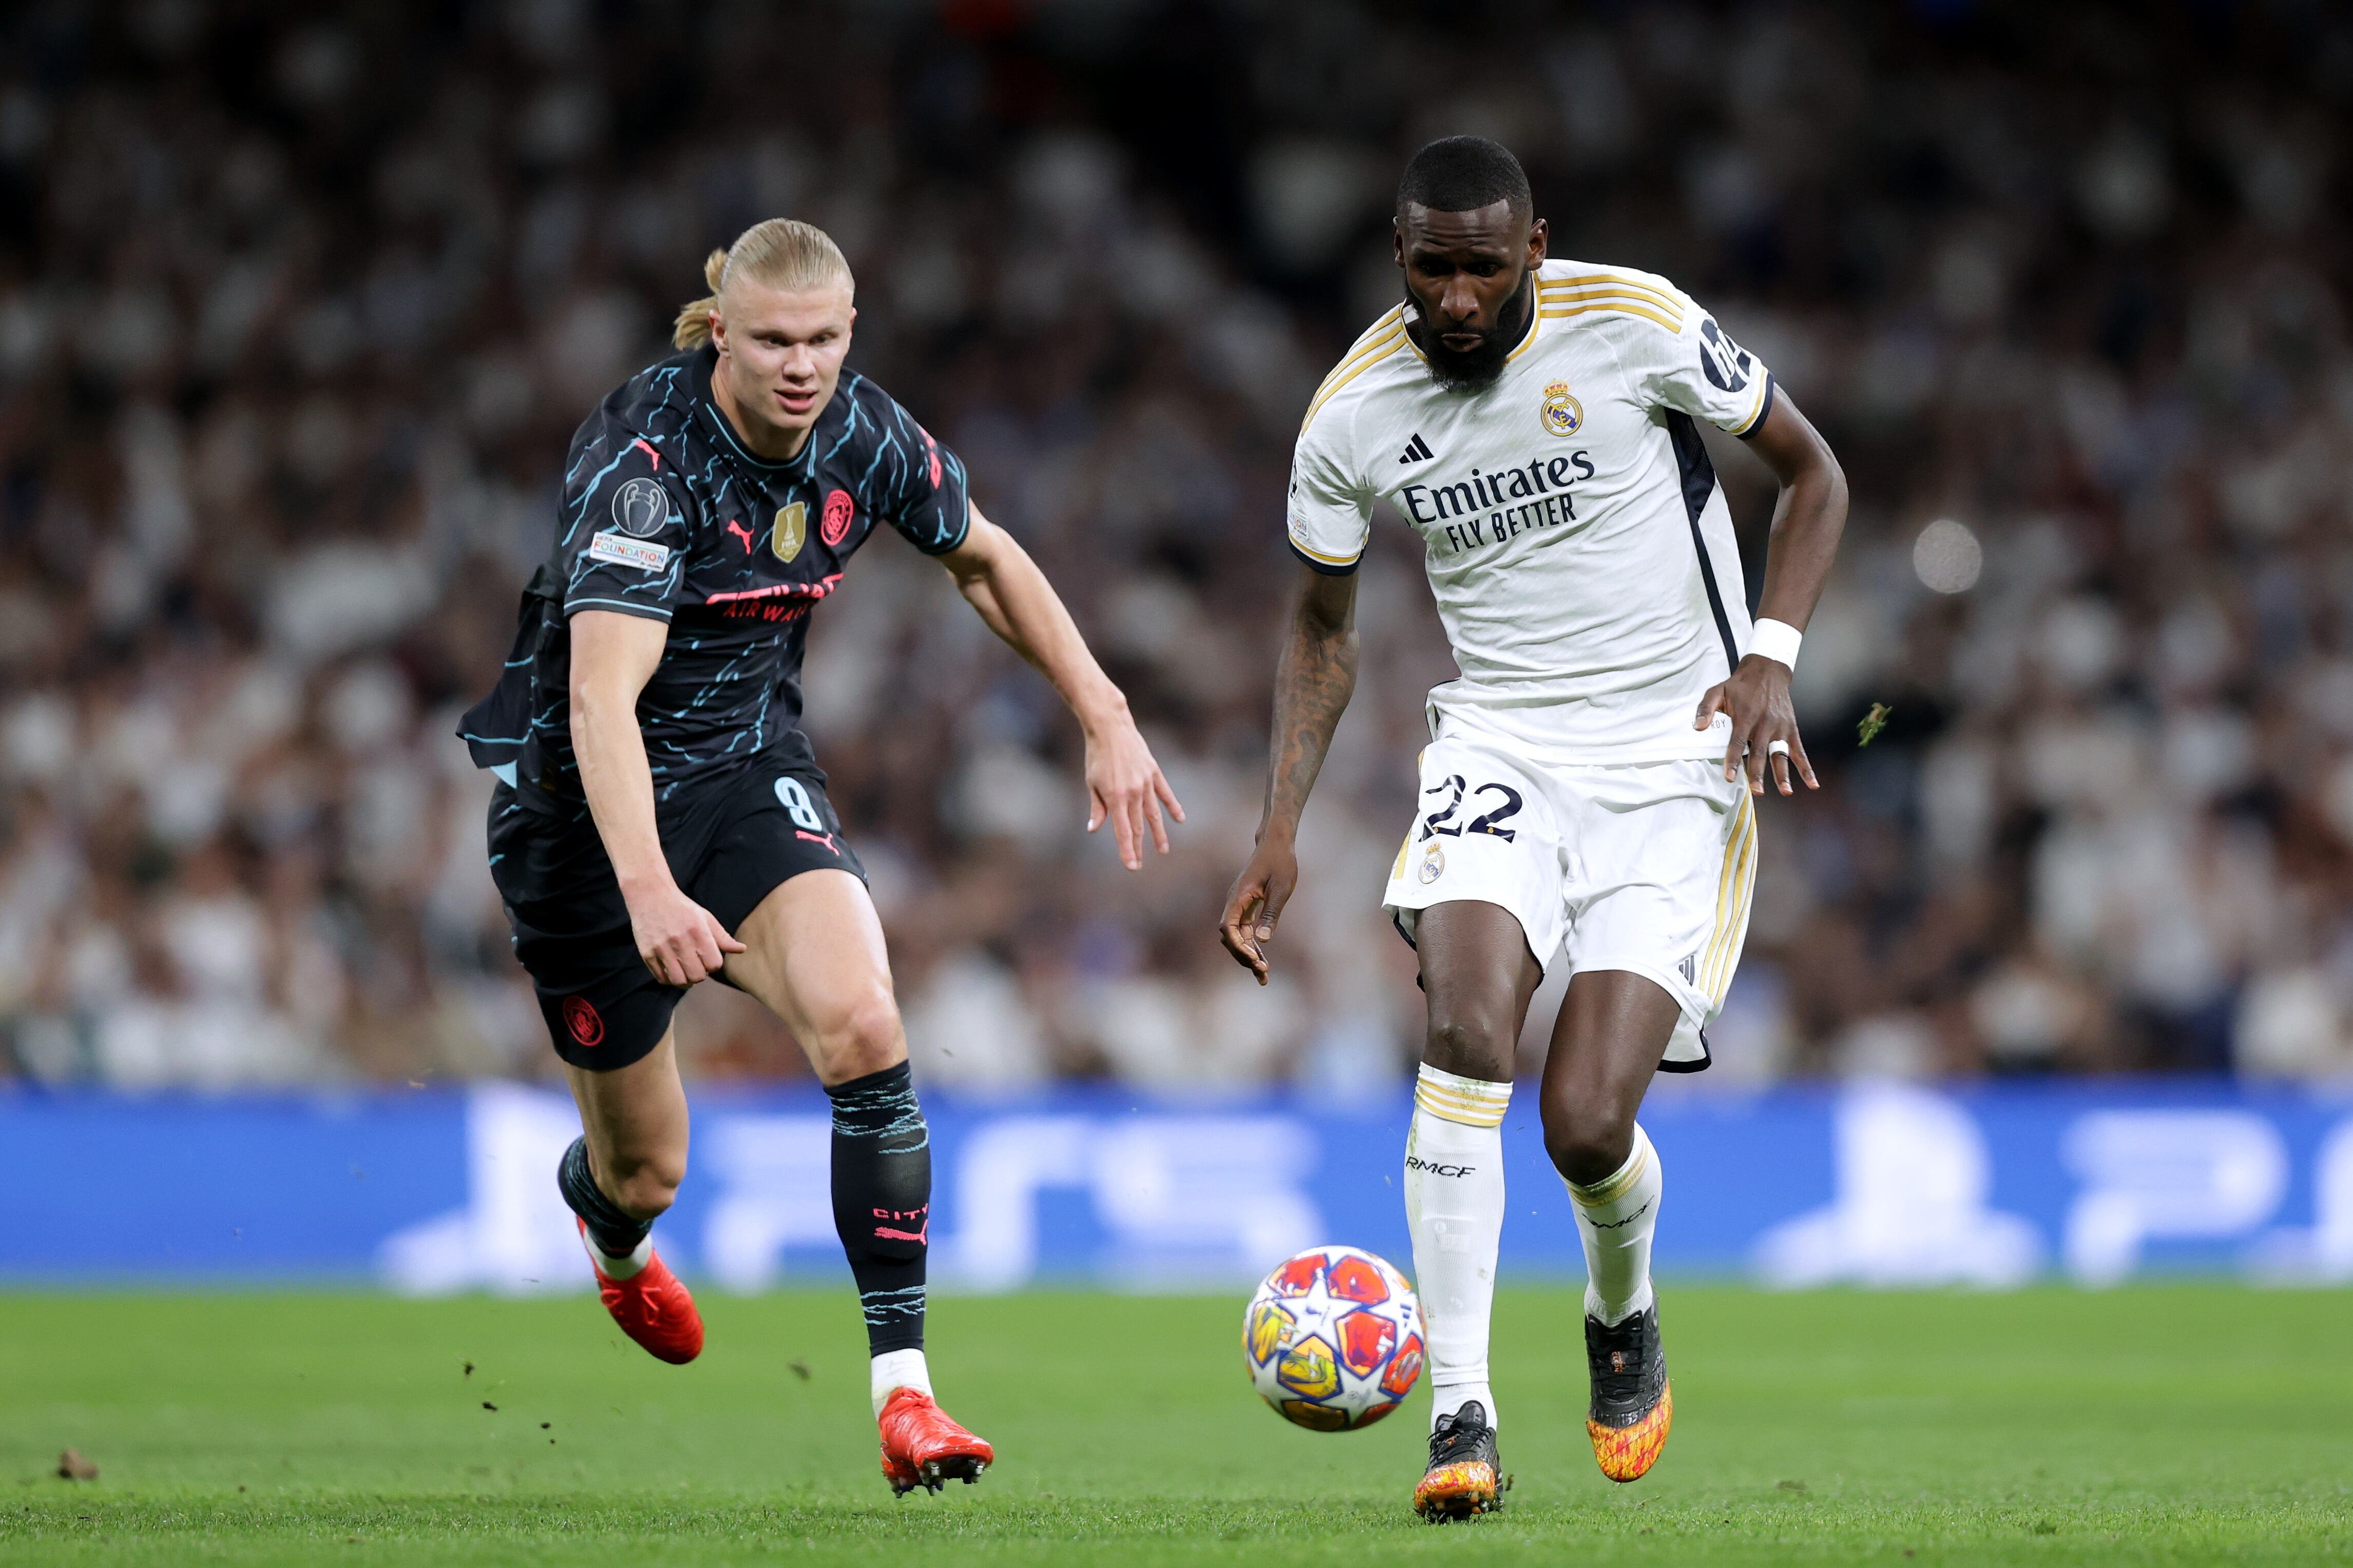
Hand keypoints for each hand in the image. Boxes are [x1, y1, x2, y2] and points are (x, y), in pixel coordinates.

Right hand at [622, 878, 746, 985]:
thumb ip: (722, 937)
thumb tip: (742, 949)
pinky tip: (672, 970)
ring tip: (685, 973)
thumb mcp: (705, 917)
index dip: (713, 965)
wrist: (650, 895)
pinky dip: (668, 979)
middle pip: (697, 976)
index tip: (708, 959)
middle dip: (700, 975)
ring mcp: (662, 948)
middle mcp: (680, 940)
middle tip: (697, 967)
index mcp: (699, 931)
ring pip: (678, 980)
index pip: (714, 964)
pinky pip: (661, 978)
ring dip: (685, 981)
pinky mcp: (647, 953)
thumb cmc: (682, 908)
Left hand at [1083, 706, 1184, 869]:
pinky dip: (1173, 807)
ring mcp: (1146, 783)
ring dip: (1157, 834)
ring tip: (1162, 850)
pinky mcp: (1153, 772)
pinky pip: (1165, 793)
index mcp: (1116, 797)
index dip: (1127, 851)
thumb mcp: (1092, 782)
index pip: (1123, 831)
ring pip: (1154, 814)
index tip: (1132, 867)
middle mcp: (1134, 793)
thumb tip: (1094, 829)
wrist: (1110, 727)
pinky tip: (1179, 819)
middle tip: (1139, 863)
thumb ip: (1097, 807)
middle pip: (1138, 826)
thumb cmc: (1096, 755)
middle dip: (1138, 847)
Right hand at [1218, 833, 1300, 985]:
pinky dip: (1252, 946)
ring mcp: (1239, 906)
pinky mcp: (1247, 907)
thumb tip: (1262, 941)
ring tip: (1263, 977)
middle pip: (1231, 938)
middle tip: (1263, 974)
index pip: (1229, 929)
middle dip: (1244, 957)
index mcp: (1238, 897)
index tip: (1255, 959)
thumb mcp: (1281, 888)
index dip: (1239, 947)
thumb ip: (1271, 914)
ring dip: (1248, 956)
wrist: (1276, 842)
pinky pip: (1245, 931)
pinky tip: (1262, 960)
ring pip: (1238, 937)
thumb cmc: (1280, 862)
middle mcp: (1234, 903)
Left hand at [1694, 655, 1817, 795]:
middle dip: (1758, 773)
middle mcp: (1764, 723)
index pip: (1737, 742)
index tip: (1730, 777)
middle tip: (1756, 791)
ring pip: (1781, 754)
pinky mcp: (1791, 729)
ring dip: (1783, 774)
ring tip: (1785, 791)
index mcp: (1745, 716)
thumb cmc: (1739, 686)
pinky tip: (1812, 784)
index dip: (1733, 760)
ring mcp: (1779, 727)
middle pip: (1760, 752)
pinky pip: (1800, 751)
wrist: (1767, 671)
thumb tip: (1697, 728)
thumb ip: (1705, 709)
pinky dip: (1807, 768)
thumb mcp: (1717, 692)